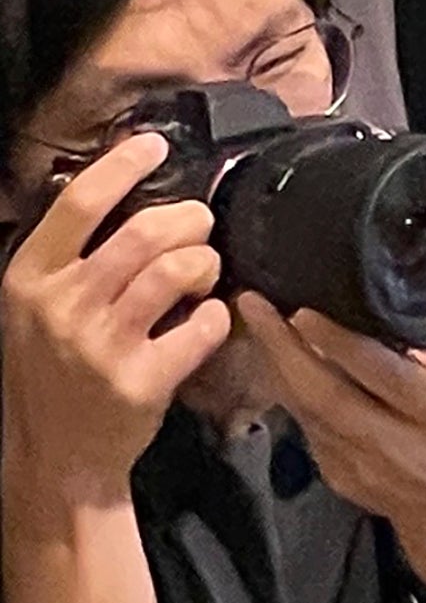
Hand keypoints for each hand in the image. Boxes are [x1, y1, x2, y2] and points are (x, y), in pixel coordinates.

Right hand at [3, 140, 227, 509]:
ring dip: (207, 263)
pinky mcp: (142, 379)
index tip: (154, 145)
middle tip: (201, 226)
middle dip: (189, 220)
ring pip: (179, 271)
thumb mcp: (35, 308)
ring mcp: (102, 343)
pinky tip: (210, 318)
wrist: (57, 456)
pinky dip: (217, 316)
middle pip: (145, 232)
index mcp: (30, 276)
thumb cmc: (51, 373)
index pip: (78, 202)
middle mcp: (62, 303)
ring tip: (206, 273)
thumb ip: (68, 259)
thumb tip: (118, 200)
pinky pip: (202, 327)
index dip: (123, 165)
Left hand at [237, 304, 425, 587]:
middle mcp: (398, 441)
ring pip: (304, 406)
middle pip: (324, 391)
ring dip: (274, 362)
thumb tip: (376, 302)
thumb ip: (424, 346)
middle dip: (282, 345)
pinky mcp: (335, 474)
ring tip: (255, 320)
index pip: (381, 372)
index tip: (302, 310)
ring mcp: (360, 463)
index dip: (338, 342)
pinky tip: (276, 362)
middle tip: (253, 303)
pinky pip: (303, 423)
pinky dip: (287, 389)